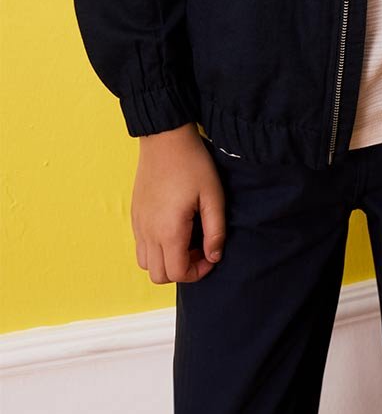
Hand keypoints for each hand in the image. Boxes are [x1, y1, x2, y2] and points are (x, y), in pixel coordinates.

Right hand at [132, 125, 224, 284]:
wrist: (165, 138)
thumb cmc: (192, 163)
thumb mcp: (213, 195)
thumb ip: (215, 230)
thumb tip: (214, 257)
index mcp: (169, 231)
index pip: (178, 273)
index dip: (198, 272)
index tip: (211, 255)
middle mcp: (148, 232)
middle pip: (159, 275)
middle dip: (182, 270)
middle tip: (200, 248)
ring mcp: (138, 224)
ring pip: (146, 264)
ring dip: (166, 261)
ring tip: (186, 240)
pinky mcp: (135, 215)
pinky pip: (140, 246)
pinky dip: (155, 249)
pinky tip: (173, 228)